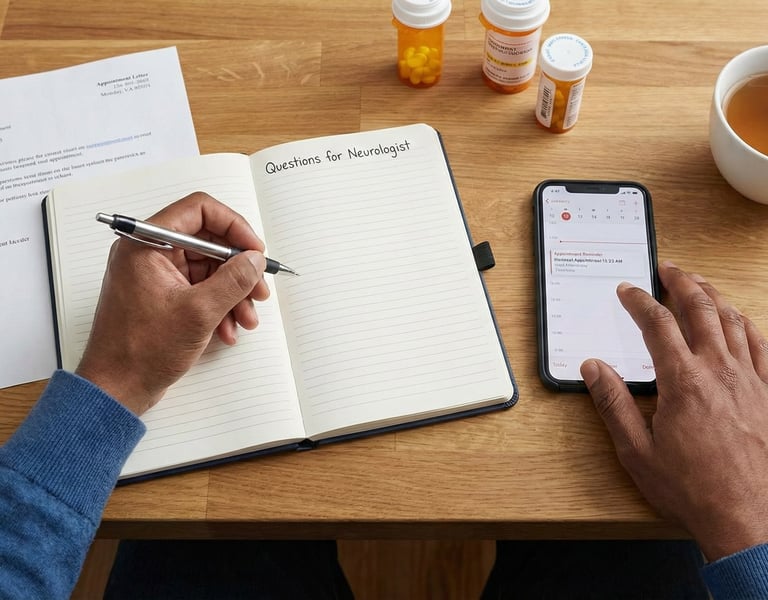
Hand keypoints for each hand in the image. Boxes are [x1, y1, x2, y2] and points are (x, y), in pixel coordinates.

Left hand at [76, 192, 269, 415]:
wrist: (117, 389)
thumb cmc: (141, 351)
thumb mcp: (199, 312)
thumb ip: (233, 280)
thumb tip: (254, 260)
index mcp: (146, 244)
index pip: (199, 210)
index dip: (234, 226)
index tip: (254, 251)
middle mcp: (149, 253)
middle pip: (208, 242)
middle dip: (238, 268)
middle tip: (258, 289)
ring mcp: (155, 275)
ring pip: (208, 269)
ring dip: (233, 292)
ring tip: (247, 318)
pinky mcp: (162, 296)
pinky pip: (199, 289)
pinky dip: (219, 306)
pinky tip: (228, 329)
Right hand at [581, 261, 767, 560]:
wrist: (750, 520)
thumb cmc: (692, 489)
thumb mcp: (637, 451)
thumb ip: (613, 403)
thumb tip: (593, 368)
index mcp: (683, 381)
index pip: (658, 324)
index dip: (640, 301)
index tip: (628, 290)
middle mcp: (720, 371)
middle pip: (701, 310)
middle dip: (682, 283)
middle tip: (669, 268)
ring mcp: (752, 381)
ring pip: (735, 322)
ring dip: (715, 297)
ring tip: (701, 285)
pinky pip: (763, 347)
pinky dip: (749, 325)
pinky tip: (742, 321)